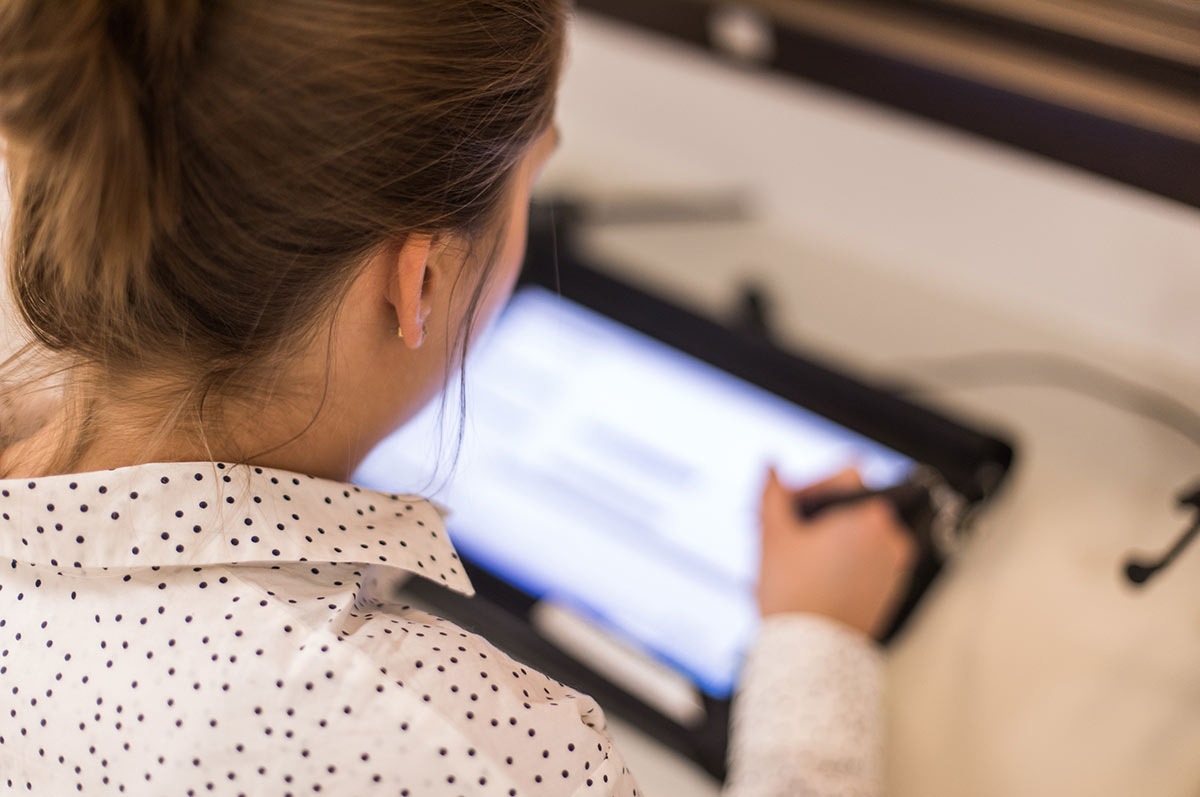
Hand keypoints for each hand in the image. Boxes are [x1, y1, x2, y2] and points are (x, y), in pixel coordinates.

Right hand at [756, 467, 916, 636]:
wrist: (811, 655)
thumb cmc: (795, 595)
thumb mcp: (774, 536)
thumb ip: (774, 493)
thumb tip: (771, 466)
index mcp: (871, 515)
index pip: (846, 474)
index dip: (812, 486)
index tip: (790, 506)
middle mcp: (892, 537)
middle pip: (852, 507)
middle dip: (817, 515)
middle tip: (785, 533)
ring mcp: (895, 566)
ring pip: (858, 536)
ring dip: (828, 539)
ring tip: (795, 559)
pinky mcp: (891, 591)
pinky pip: (866, 562)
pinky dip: (843, 563)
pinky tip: (812, 578)